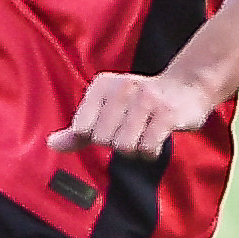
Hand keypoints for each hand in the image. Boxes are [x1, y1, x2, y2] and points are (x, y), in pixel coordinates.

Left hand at [49, 70, 214, 158]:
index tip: (113, 125)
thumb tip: (52, 144)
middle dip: (117, 143)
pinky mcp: (167, 114)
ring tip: (145, 133)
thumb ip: (79, 130)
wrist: (187, 87)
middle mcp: (122, 88)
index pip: (82, 128)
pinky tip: (156, 139)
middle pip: (103, 139)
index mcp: (102, 85)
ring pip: (124, 146)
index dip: (96, 136)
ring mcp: (146, 100)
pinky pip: (147, 148)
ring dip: (135, 149)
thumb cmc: (140, 103)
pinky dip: (150, 152)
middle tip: (133, 129)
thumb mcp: (106, 110)